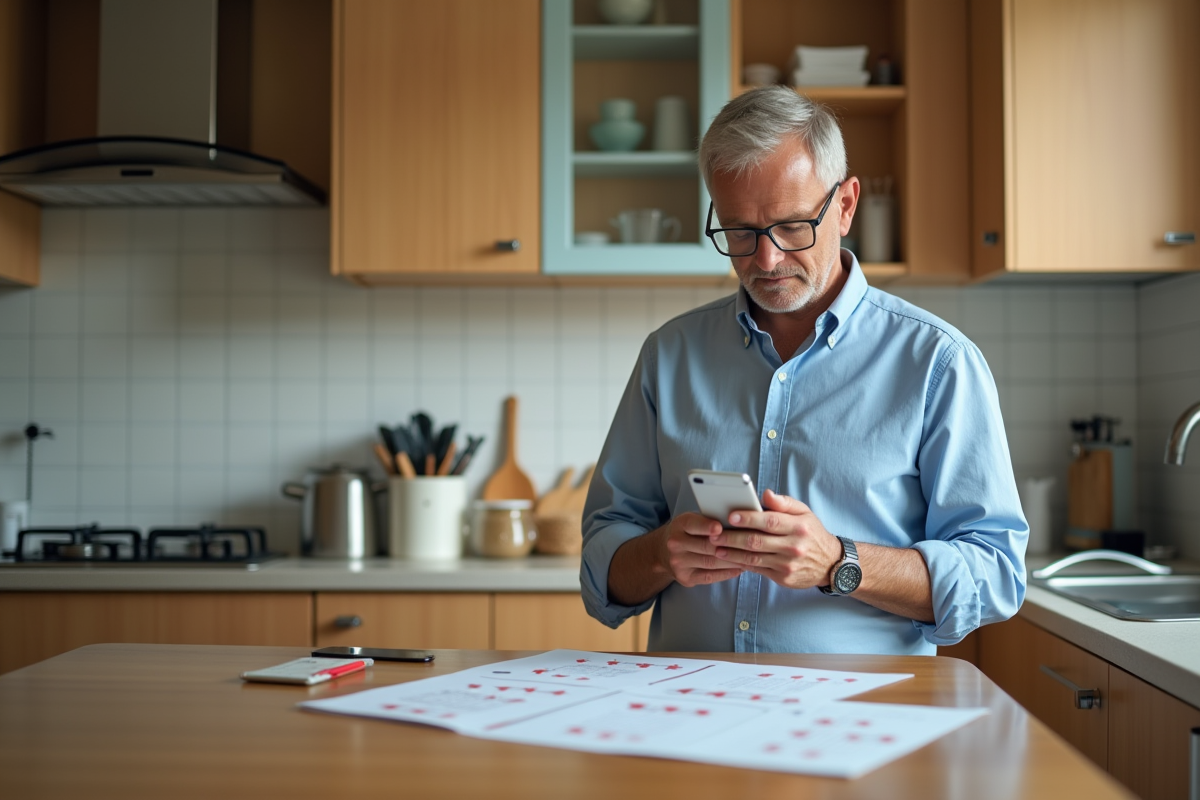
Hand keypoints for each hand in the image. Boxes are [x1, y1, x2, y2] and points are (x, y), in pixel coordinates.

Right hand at [658, 511, 744, 587]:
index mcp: (679, 525)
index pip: (693, 525)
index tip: (720, 528)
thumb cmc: (687, 531)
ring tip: (750, 557)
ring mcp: (679, 563)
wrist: (663, 551)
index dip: (707, 527)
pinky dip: (727, 573)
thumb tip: (737, 520)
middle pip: (706, 546)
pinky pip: (710, 576)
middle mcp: (675, 544)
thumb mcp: (693, 520)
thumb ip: (710, 519)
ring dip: (733, 561)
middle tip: (750, 545)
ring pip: (711, 562)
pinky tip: (739, 569)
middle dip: (729, 545)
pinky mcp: (685, 578)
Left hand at [711, 490, 841, 589]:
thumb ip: (783, 503)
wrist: (830, 564)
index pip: (770, 521)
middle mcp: (794, 546)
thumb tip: (764, 494)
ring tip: (716, 547)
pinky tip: (729, 558)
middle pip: (757, 541)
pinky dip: (741, 564)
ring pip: (754, 558)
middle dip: (732, 537)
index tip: (730, 516)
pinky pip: (757, 569)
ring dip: (732, 553)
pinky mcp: (783, 578)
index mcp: (798, 527)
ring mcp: (788, 564)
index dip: (749, 518)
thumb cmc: (811, 533)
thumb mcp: (804, 513)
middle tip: (714, 534)